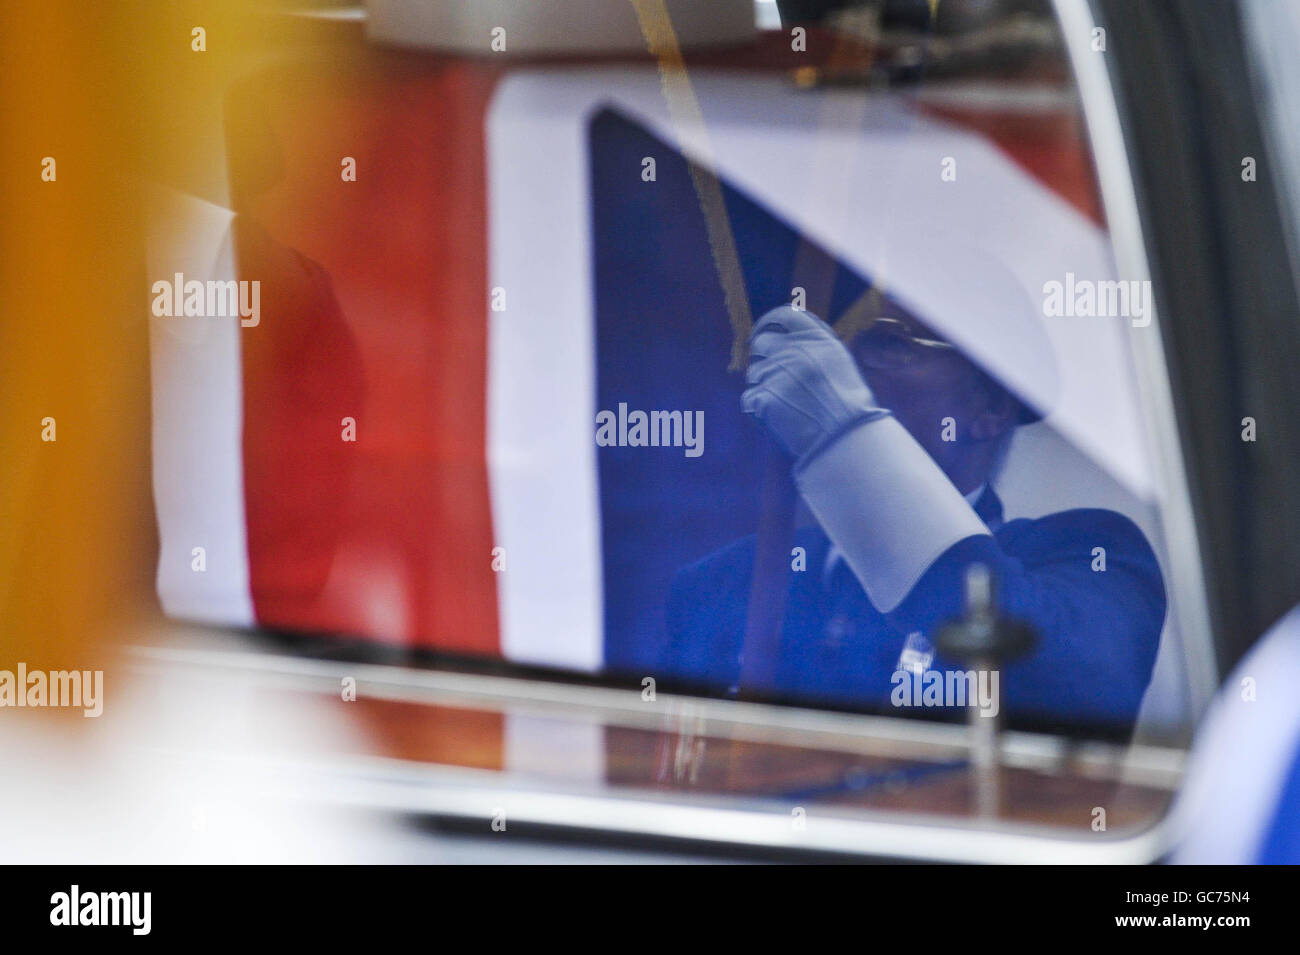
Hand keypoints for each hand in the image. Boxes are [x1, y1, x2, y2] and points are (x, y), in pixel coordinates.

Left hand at [741, 306, 880, 460]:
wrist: (846, 438)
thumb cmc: (848, 407)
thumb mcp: (839, 363)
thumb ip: (813, 347)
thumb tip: (785, 337)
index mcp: (817, 339)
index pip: (783, 315)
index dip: (768, 323)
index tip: (762, 333)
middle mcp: (795, 351)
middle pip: (761, 343)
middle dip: (763, 359)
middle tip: (773, 378)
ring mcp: (777, 373)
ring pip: (754, 374)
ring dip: (763, 388)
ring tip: (786, 406)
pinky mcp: (764, 398)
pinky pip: (749, 399)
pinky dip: (758, 410)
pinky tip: (778, 418)